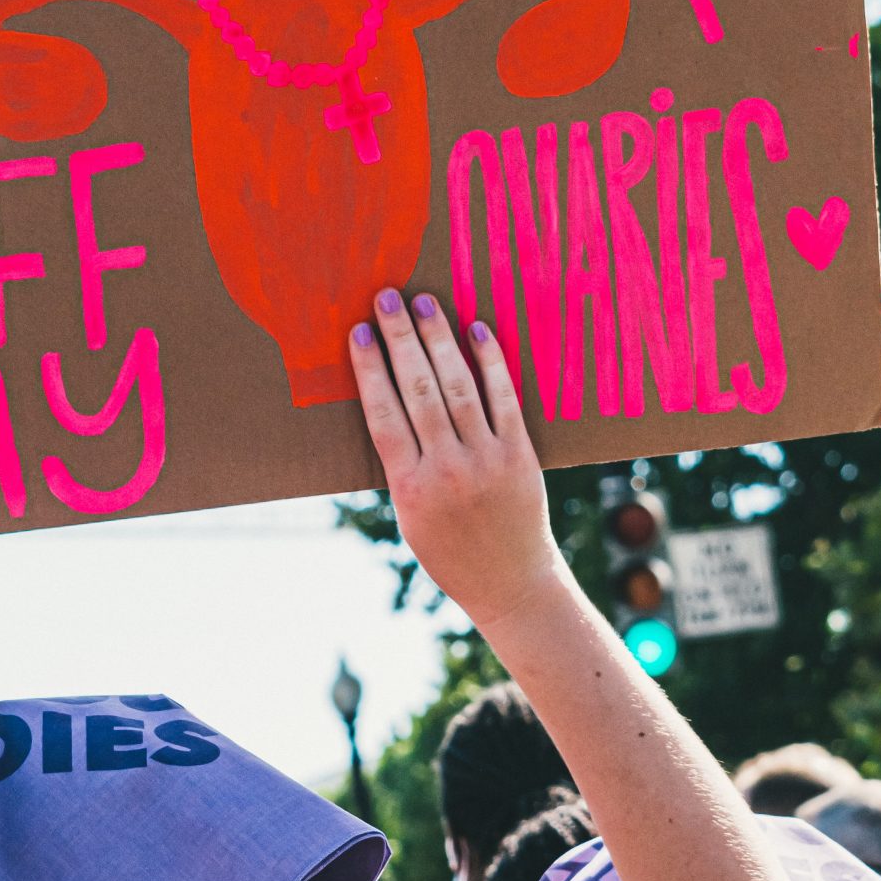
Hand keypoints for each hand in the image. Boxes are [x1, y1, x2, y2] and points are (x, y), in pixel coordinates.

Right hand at [348, 292, 564, 634]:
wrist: (511, 583)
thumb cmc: (452, 552)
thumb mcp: (410, 519)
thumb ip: (401, 468)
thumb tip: (387, 406)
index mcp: (410, 488)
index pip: (383, 415)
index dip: (370, 369)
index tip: (360, 332)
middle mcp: (447, 470)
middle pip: (418, 390)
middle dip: (400, 339)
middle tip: (387, 298)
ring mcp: (486, 460)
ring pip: (458, 388)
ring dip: (440, 340)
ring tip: (426, 304)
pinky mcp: (520, 455)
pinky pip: (504, 400)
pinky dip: (491, 362)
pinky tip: (478, 331)